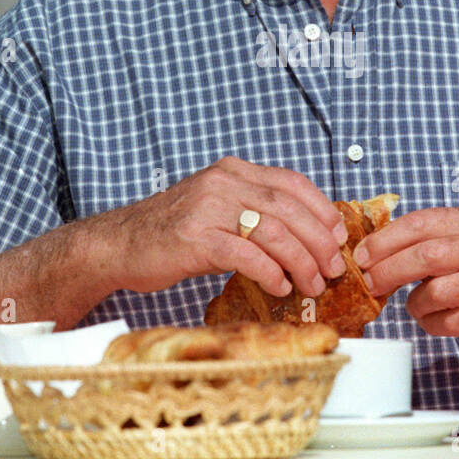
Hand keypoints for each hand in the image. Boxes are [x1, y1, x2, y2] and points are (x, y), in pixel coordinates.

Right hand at [89, 156, 348, 298]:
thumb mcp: (217, 207)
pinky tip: (278, 287)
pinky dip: (270, 273)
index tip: (339, 236)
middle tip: (333, 269)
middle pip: (289, 209)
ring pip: (274, 233)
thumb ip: (254, 211)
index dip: (322, 210)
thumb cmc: (173, 231)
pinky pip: (246, 255)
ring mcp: (208, 208)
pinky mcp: (195, 238)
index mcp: (233, 171)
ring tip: (312, 284)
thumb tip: (305, 236)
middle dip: (319, 242)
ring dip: (301, 262)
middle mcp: (223, 182)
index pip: (293, 182)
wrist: (119, 243)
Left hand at [353, 206, 458, 358]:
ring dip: (415, 303)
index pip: (422, 223)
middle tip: (370, 283)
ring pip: (434, 292)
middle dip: (388, 270)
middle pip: (425, 255)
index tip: (362, 254)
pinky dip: (432, 323)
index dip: (385, 239)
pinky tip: (436, 320)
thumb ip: (433, 240)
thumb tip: (374, 250)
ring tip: (417, 306)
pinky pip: (448, 321)